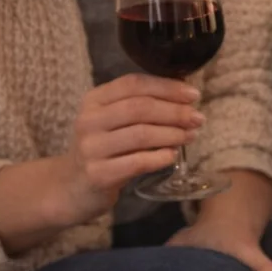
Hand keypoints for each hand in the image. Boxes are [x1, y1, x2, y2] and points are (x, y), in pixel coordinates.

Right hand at [61, 74, 203, 223]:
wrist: (73, 186)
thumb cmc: (104, 148)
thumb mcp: (114, 121)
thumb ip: (141, 106)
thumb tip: (186, 96)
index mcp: (94, 100)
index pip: (133, 84)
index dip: (167, 87)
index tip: (193, 94)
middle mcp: (88, 120)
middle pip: (139, 108)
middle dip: (175, 112)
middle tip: (198, 118)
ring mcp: (91, 148)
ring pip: (141, 134)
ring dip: (173, 134)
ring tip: (191, 135)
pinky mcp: (98, 174)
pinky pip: (137, 162)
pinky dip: (160, 157)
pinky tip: (173, 155)